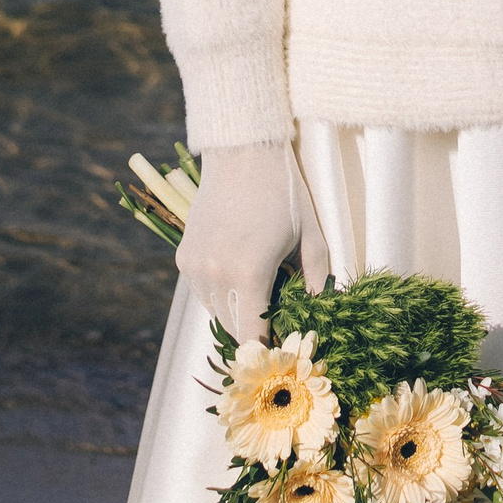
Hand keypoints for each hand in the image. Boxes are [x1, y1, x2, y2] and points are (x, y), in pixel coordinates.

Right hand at [174, 141, 330, 343]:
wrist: (243, 151)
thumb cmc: (284, 193)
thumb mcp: (312, 237)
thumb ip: (318, 282)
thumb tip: (319, 314)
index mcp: (249, 275)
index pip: (251, 338)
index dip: (266, 349)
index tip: (281, 352)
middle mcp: (215, 275)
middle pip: (233, 328)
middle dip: (254, 328)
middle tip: (277, 314)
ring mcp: (194, 267)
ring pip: (215, 311)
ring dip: (235, 309)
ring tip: (259, 284)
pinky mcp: (182, 257)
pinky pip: (202, 291)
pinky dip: (219, 290)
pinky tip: (238, 267)